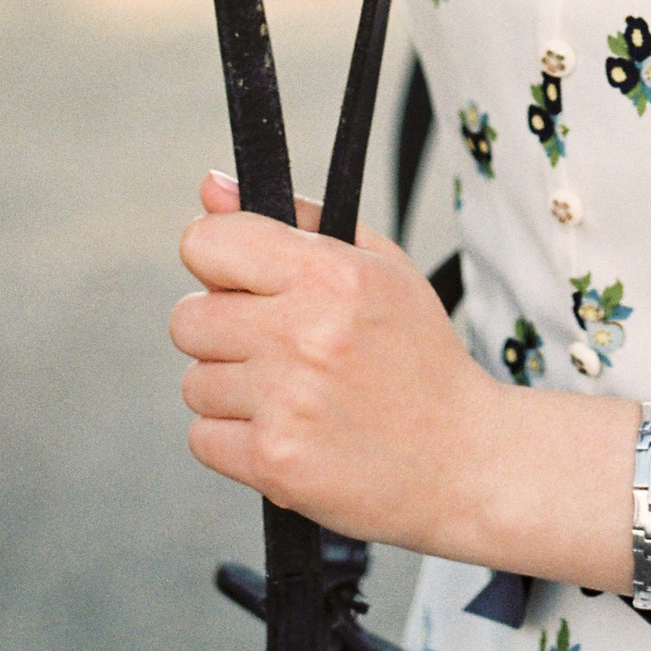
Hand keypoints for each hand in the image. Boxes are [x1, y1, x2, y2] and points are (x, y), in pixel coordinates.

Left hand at [170, 174, 518, 555]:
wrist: (463, 459)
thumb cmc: (419, 357)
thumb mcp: (379, 266)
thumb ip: (295, 217)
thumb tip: (211, 187)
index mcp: (331, 274)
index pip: (206, 244)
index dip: (218, 261)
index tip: (243, 279)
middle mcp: (303, 333)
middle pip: (187, 318)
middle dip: (221, 329)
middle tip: (275, 343)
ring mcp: (286, 402)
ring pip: (193, 382)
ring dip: (230, 388)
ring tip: (290, 392)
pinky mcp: (273, 463)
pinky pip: (202, 437)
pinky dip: (234, 438)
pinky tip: (285, 429)